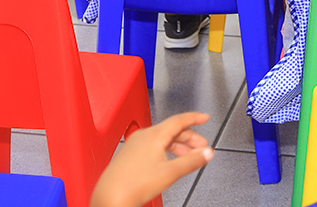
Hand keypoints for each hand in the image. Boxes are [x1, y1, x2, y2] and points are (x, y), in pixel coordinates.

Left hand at [90, 112, 212, 206]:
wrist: (110, 198)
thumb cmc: (133, 186)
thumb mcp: (170, 173)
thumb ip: (191, 161)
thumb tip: (206, 153)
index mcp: (154, 135)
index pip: (179, 120)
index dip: (195, 118)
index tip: (204, 117)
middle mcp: (143, 136)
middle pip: (171, 130)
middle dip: (189, 137)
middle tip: (201, 146)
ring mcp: (134, 145)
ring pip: (162, 139)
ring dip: (178, 145)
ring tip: (188, 156)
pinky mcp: (129, 155)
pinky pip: (152, 146)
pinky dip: (165, 150)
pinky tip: (169, 162)